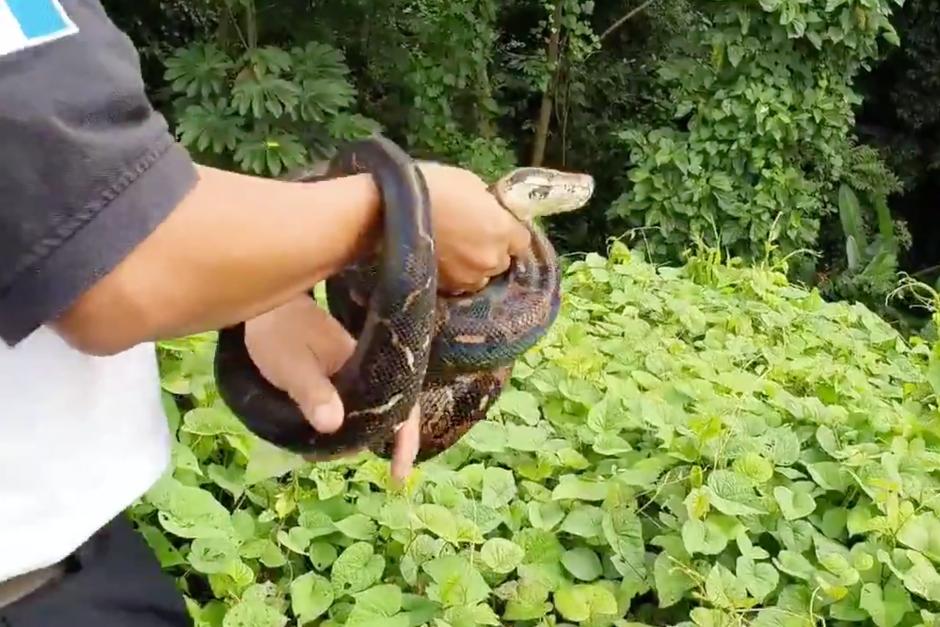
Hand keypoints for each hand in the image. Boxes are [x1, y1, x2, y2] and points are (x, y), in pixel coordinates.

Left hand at [243, 296, 420, 479]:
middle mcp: (368, 371)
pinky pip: (351, 404)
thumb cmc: (279, 331)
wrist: (266, 305)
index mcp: (366, 366)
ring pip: (366, 411)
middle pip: (387, 414)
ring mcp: (354, 373)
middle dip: (368, 443)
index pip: (402, 405)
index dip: (405, 441)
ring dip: (350, 436)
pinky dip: (340, 424)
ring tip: (317, 453)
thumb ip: (313, 393)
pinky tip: (316, 437)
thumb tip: (334, 426)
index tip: (399, 476)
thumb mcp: (292, 365)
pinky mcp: (339, 375)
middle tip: (330, 460)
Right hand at [418, 163, 531, 293]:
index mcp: (502, 230)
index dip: (510, 233)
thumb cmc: (433, 186)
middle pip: (503, 261)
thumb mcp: (470, 183)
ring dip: (474, 266)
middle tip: (473, 238)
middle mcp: (491, 258)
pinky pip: (460, 284)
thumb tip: (491, 213)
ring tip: (455, 253)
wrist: (391, 209)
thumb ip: (489, 205)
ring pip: (482, 276)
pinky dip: (455, 275)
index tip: (498, 226)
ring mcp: (469, 277)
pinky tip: (442, 262)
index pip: (522, 241)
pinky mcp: (447, 288)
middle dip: (493, 250)